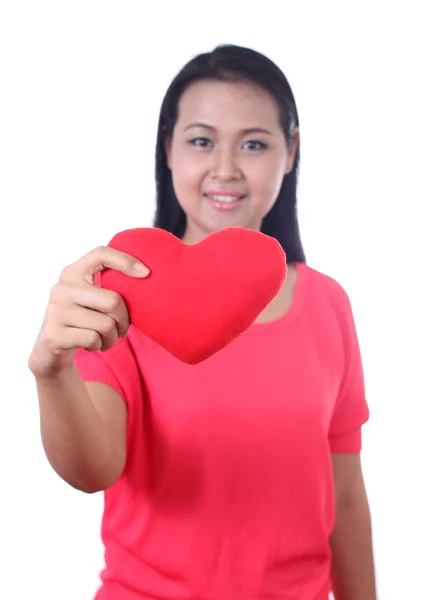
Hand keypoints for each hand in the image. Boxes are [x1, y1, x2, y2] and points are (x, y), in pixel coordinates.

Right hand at [28, 246, 148, 377]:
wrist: (51, 348)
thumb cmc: (83, 319)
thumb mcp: (91, 297)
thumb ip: (109, 285)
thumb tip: (146, 276)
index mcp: (73, 272)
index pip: (100, 254)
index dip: (125, 260)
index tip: (146, 273)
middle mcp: (62, 288)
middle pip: (113, 301)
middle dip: (124, 320)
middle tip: (122, 329)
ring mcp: (55, 311)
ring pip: (106, 325)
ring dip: (113, 338)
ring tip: (106, 339)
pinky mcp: (54, 335)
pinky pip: (94, 340)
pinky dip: (100, 346)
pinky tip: (92, 345)